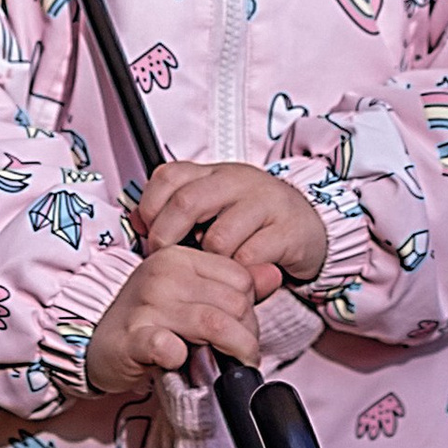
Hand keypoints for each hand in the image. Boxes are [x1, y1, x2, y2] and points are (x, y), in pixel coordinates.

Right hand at [86, 246, 261, 396]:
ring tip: (229, 365)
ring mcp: (145, 305)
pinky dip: (183, 358)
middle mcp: (162, 274)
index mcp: (179, 257)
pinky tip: (182, 361)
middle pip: (235, 302)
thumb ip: (233, 285)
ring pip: (214, 324)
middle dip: (246, 334)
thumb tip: (274, 274)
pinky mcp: (131, 339)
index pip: (240, 277)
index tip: (243, 330)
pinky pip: (168, 346)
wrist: (94, 344)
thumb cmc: (148, 321)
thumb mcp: (190, 296)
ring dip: (232, 351)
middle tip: (239, 353)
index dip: (251, 308)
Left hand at [132, 158, 328, 294]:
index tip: (149, 235)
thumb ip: (178, 212)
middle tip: (167, 259)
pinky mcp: (287, 231)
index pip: (168, 176)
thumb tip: (137, 224)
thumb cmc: (252, 222)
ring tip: (211, 269)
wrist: (310, 226)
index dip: (150, 208)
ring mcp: (265, 203)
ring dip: (208, 263)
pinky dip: (237, 274)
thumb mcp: (215, 207)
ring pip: (218, 237)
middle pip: (187, 202)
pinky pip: (249, 258)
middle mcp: (238, 180)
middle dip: (168, 237)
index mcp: (214, 172)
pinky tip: (238, 276)